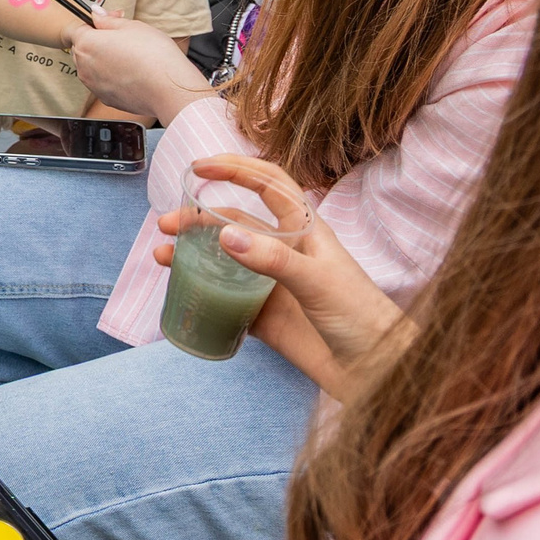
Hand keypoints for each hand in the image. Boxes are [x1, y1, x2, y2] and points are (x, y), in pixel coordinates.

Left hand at [69, 11, 210, 123]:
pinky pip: (102, 82)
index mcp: (86, 44)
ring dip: (104, 59)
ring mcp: (93, 85)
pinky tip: (131, 72)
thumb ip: (108, 20)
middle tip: (123, 37)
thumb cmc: (153, 55)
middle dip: (97, 40)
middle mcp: (84, 67)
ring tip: (130, 56)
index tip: (109, 22)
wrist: (169, 89)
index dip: (93, 23)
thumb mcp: (132, 26)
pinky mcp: (105, 98)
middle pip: (82, 48)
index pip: (77, 29)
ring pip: (92, 67)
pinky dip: (112, 76)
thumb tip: (96, 13)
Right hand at [151, 155, 407, 397]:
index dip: (236, 169)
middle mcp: (284, 251)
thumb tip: (225, 235)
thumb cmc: (361, 317)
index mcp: (305, 230)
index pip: (268, 184)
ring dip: (192, 252)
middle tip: (167, 225)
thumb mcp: (319, 282)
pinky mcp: (264, 316)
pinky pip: (225, 296)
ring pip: (224, 258)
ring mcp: (272, 283)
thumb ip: (273, 259)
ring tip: (162, 256)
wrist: (377, 371)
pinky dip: (200, 289)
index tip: (200, 167)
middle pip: (235, 221)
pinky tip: (182, 288)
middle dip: (199, 216)